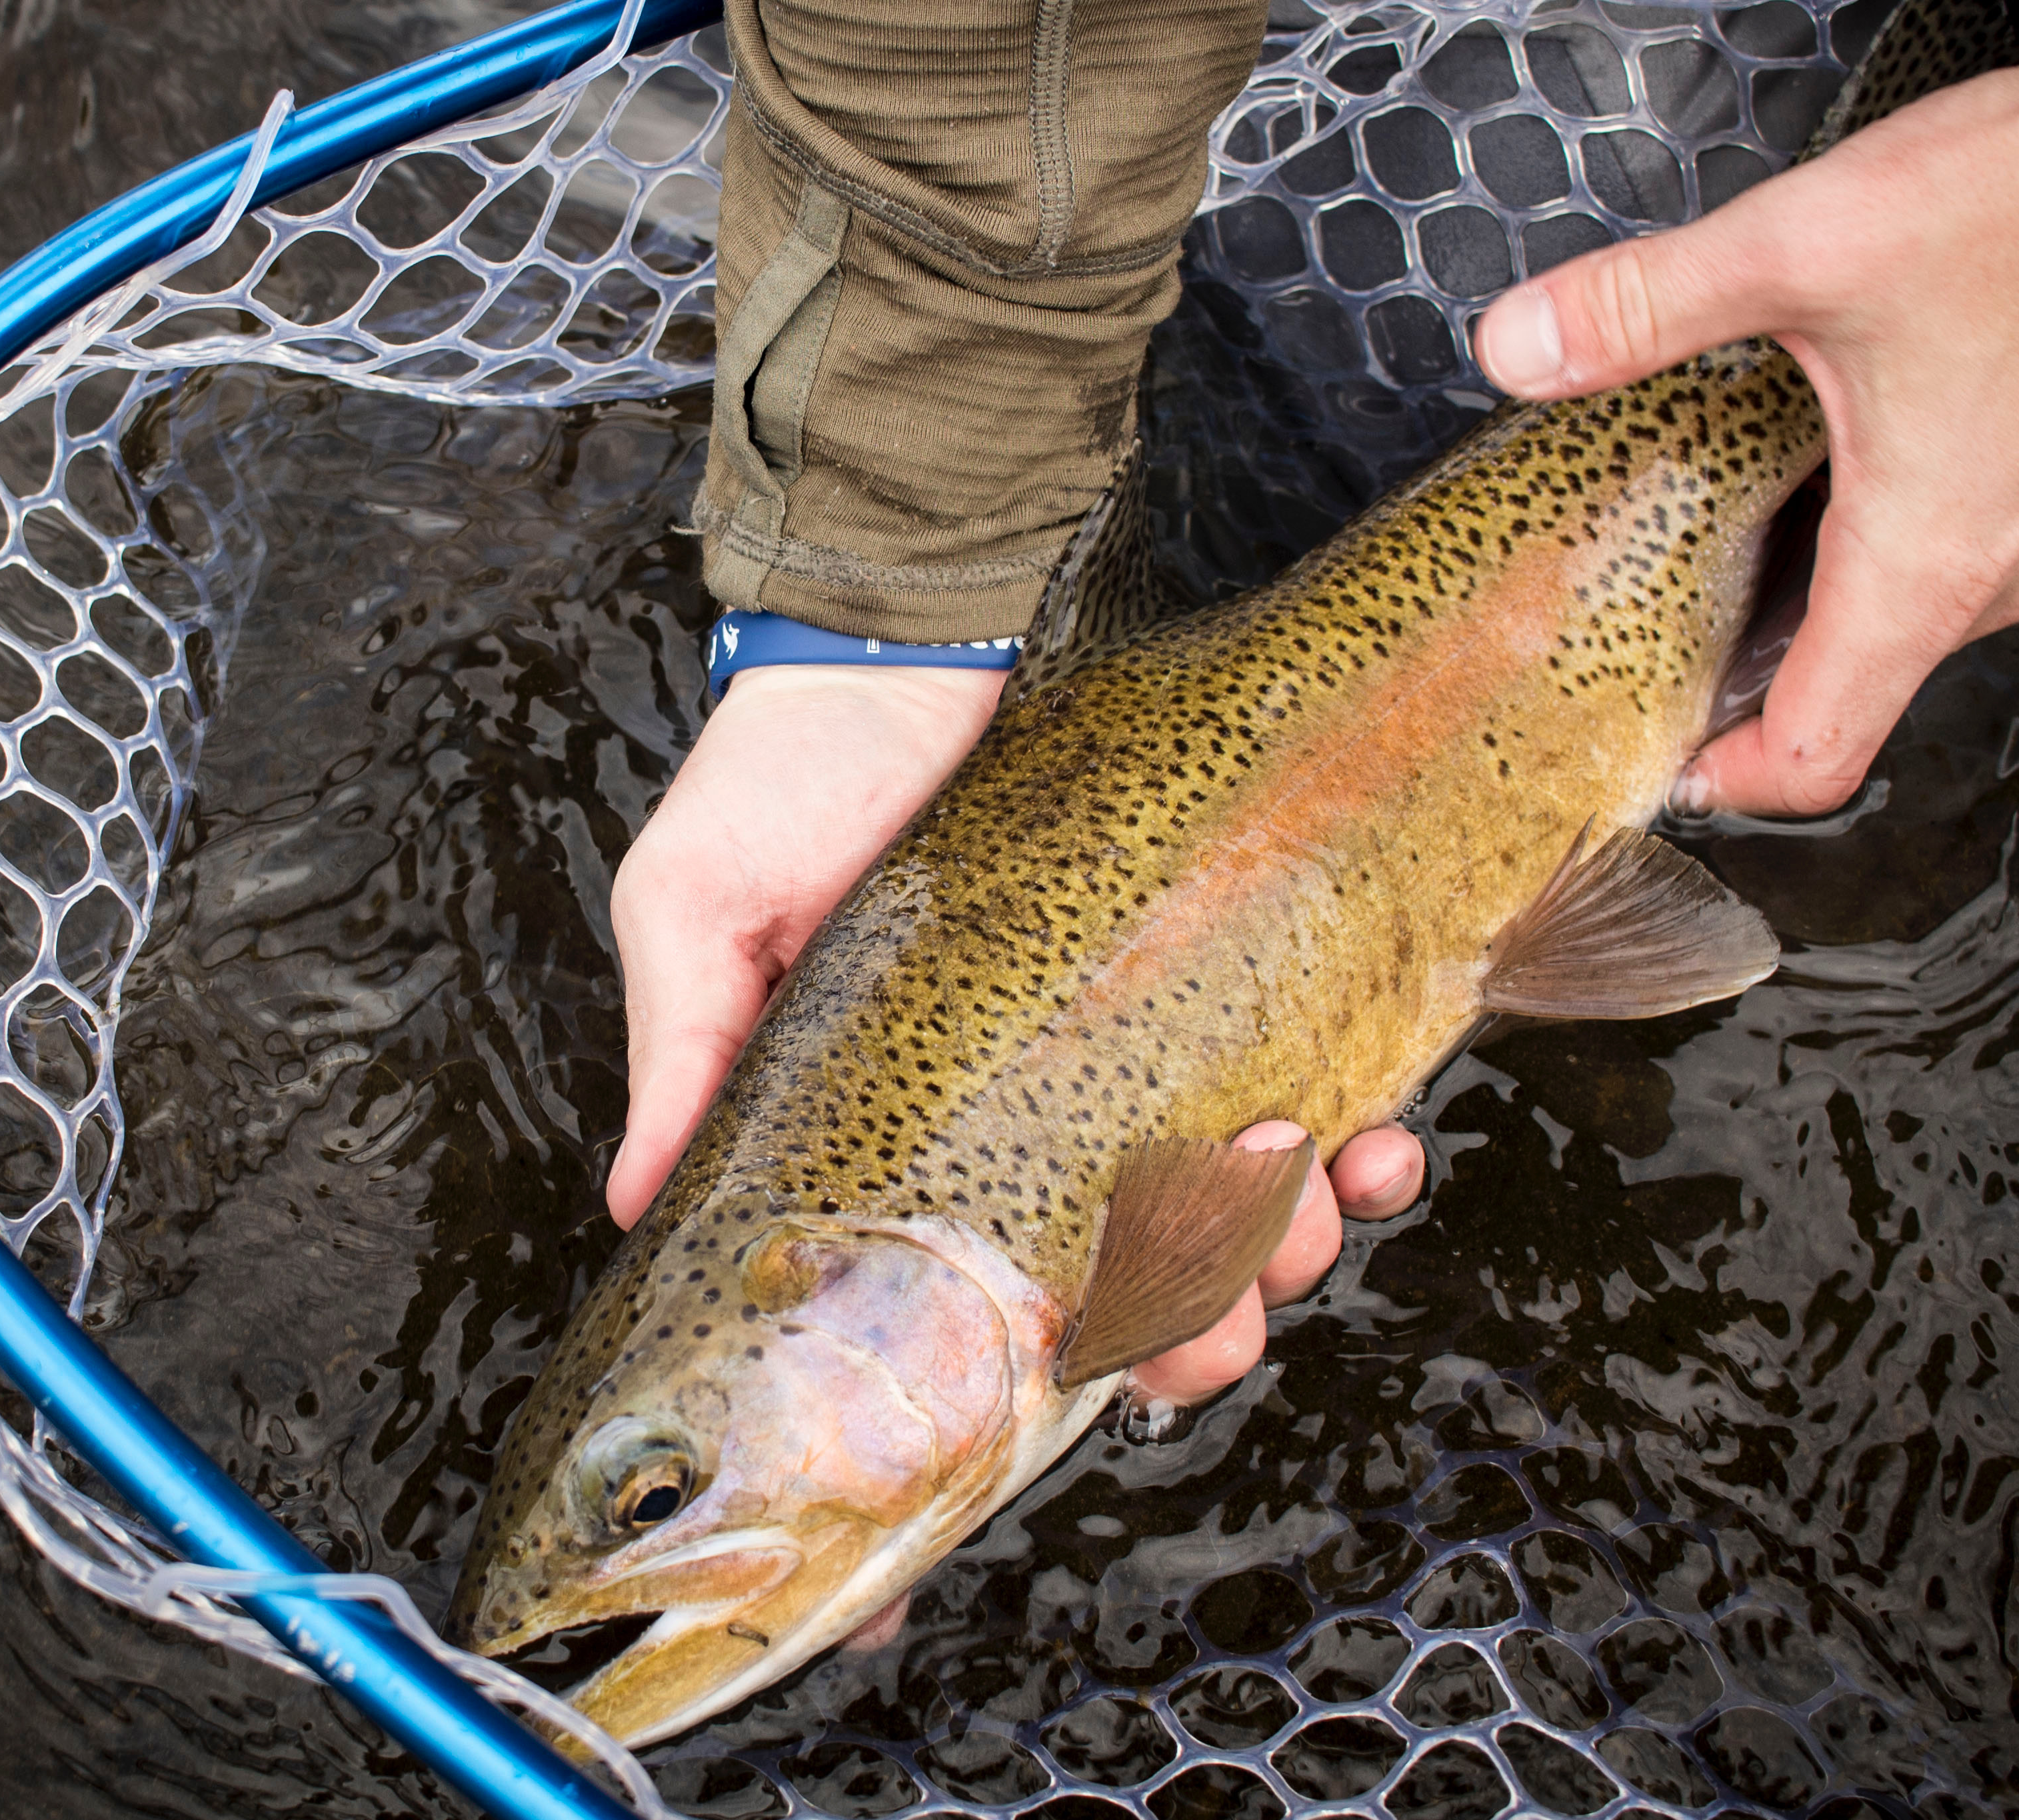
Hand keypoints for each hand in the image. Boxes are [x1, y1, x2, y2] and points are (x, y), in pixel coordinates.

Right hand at [605, 663, 1425, 1397]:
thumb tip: (637, 1207)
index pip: (984, 1291)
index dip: (1036, 1371)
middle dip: (1200, 1328)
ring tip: (1306, 1199)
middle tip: (1217, 1325)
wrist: (908, 623)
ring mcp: (1145, 1044)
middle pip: (1144, 1279)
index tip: (1072, 1395)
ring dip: (1295, 1240)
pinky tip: (1381, 1143)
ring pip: (1252, 1208)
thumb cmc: (787, 771)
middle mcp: (1039, 1110)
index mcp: (913, 1131)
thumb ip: (682, 1057)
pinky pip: (1327, 1088)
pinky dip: (1367, 1144)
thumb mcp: (699, 909)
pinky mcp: (1232, 966)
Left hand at [1471, 51, 2018, 817]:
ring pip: (1904, 607)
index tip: (1646, 756)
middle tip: (1641, 617)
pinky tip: (1827, 444)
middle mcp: (2000, 571)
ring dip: (1811, 586)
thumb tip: (1521, 346)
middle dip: (1741, 668)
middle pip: (1847, 685)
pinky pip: (1959, 541)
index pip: (1816, 759)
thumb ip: (1649, 307)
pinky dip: (1880, 524)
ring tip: (1720, 525)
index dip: (1720, 782)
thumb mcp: (1809, 245)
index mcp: (1929, 567)